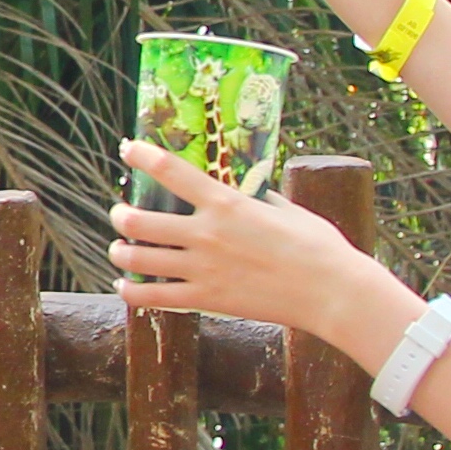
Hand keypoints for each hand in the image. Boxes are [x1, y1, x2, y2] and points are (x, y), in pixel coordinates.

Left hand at [109, 142, 413, 354]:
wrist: (331, 292)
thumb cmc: (318, 247)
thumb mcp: (287, 209)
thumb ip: (260, 198)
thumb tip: (249, 188)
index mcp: (227, 204)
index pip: (172, 171)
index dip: (142, 157)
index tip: (127, 149)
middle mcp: (207, 234)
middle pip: (139, 221)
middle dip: (121, 215)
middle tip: (120, 214)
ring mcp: (203, 269)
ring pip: (138, 259)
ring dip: (120, 252)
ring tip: (119, 250)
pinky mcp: (206, 300)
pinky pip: (153, 298)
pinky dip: (131, 292)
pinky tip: (125, 286)